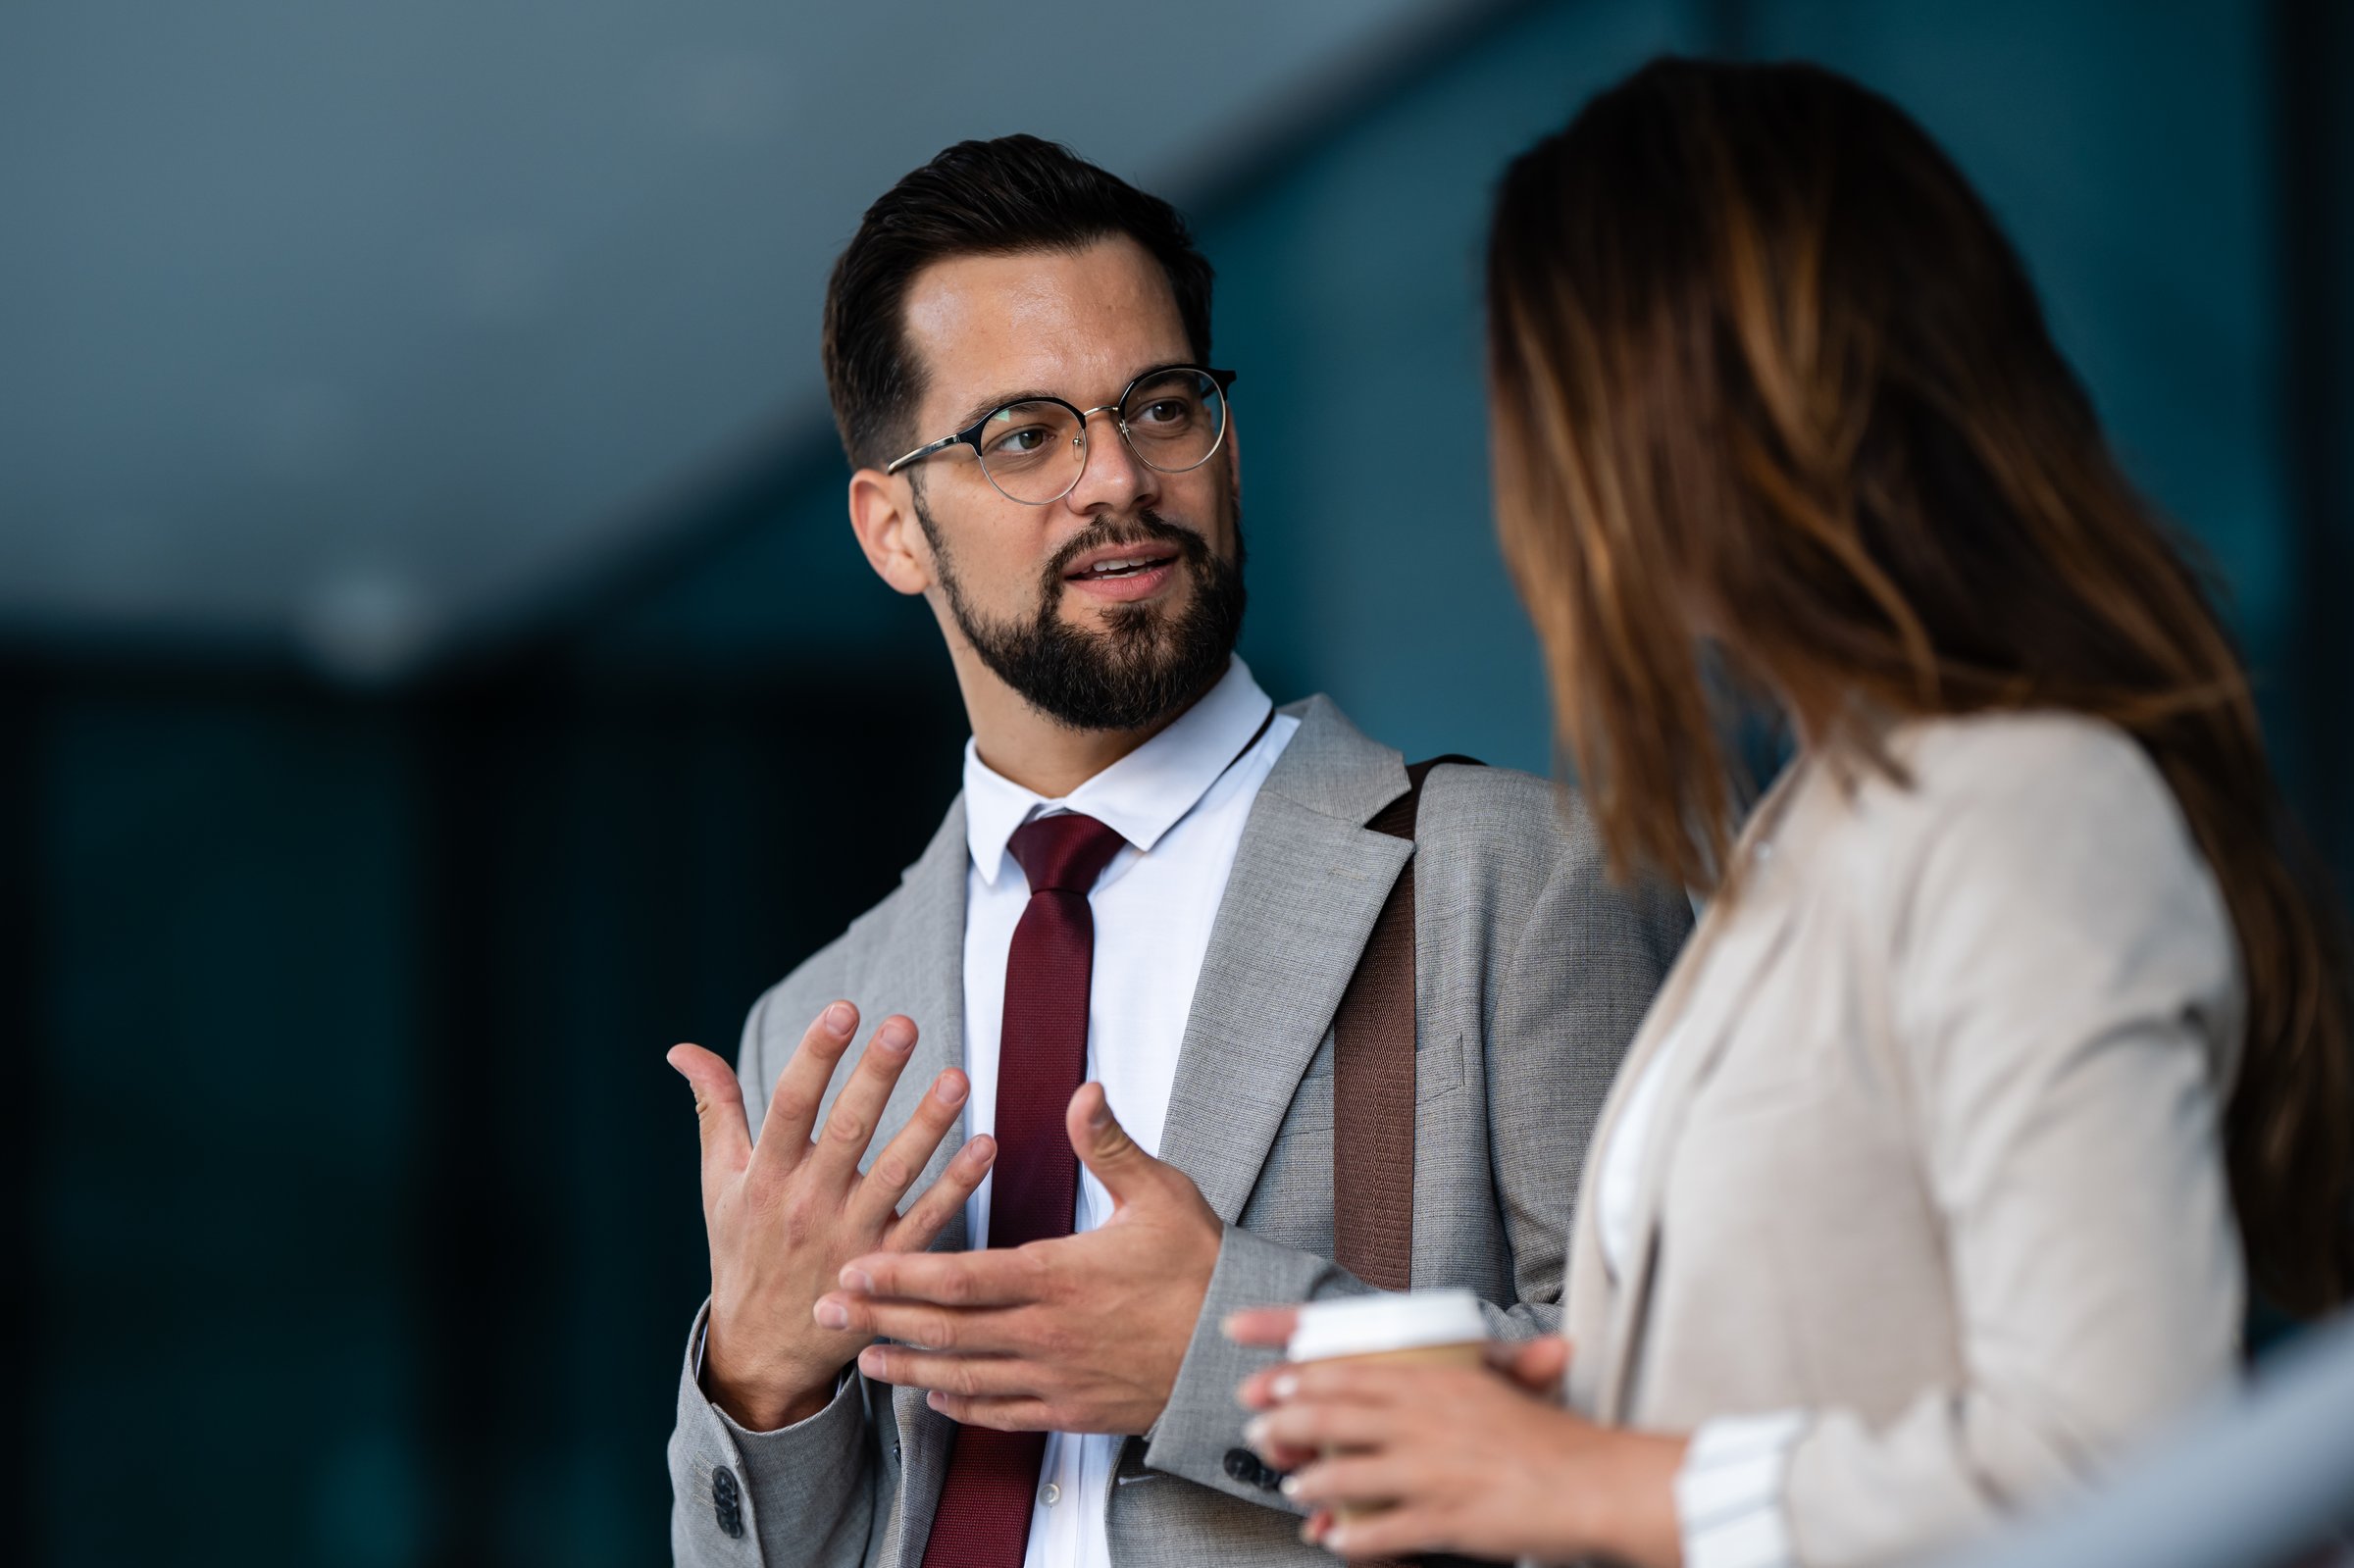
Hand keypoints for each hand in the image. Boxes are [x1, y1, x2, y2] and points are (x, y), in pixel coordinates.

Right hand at [669, 1004, 995, 1432]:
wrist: (761, 1352)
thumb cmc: (741, 1251)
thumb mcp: (718, 1183)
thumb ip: (714, 1110)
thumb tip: (683, 1048)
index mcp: (764, 1178)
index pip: (789, 1105)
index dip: (816, 1056)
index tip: (843, 1010)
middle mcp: (806, 1205)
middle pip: (847, 1131)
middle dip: (876, 1076)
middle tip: (905, 1025)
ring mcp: (851, 1239)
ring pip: (895, 1175)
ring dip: (929, 1126)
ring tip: (958, 1078)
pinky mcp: (888, 1270)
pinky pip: (929, 1222)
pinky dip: (958, 1185)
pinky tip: (985, 1145)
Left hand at [816, 1082, 1223, 1433]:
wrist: (1237, 1349)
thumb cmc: (1202, 1267)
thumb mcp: (1161, 1193)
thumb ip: (1110, 1145)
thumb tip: (1084, 1091)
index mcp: (1058, 1276)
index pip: (961, 1277)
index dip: (901, 1274)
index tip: (855, 1266)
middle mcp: (1047, 1333)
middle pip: (945, 1330)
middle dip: (879, 1319)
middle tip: (826, 1309)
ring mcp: (1056, 1378)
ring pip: (964, 1377)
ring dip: (907, 1366)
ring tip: (862, 1359)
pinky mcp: (1072, 1410)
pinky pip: (1002, 1414)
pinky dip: (961, 1406)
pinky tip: (933, 1397)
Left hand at [1231, 1329, 1684, 1563]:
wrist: (1595, 1483)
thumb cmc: (1548, 1441)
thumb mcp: (1494, 1392)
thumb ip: (1443, 1389)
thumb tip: (1399, 1393)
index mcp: (1437, 1384)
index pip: (1352, 1372)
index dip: (1301, 1378)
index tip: (1270, 1383)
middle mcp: (1427, 1421)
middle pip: (1333, 1418)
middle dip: (1286, 1426)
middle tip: (1260, 1434)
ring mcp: (1433, 1471)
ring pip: (1345, 1474)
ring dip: (1310, 1484)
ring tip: (1293, 1490)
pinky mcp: (1446, 1519)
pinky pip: (1381, 1531)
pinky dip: (1351, 1537)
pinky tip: (1335, 1540)